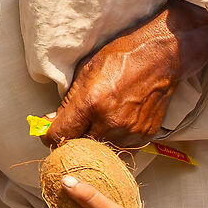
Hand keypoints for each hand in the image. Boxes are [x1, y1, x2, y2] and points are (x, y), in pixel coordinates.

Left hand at [49, 0, 207, 147]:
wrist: (158, 59)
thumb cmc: (119, 58)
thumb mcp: (84, 73)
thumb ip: (67, 103)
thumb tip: (50, 122)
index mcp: (91, 104)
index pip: (61, 135)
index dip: (50, 136)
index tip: (48, 134)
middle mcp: (110, 122)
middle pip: (80, 146)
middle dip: (73, 139)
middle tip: (72, 128)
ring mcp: (130, 131)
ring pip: (102, 148)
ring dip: (95, 139)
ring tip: (96, 121)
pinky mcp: (145, 135)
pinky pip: (122, 146)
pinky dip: (114, 138)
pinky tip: (114, 121)